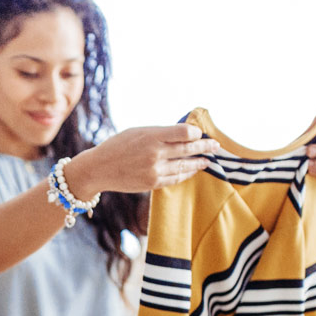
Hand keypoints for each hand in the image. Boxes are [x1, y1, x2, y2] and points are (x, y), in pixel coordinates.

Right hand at [66, 124, 219, 196]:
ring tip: (207, 160)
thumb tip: (184, 133)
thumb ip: (160, 133)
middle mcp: (155, 153)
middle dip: (205, 147)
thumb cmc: (118, 145)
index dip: (196, 133)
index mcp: (151, 136)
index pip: (185, 133)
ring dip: (198, 163)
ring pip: (185, 166)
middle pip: (189, 149)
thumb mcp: (137, 132)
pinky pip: (176, 179)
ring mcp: (155, 170)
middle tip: (216, 146)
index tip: (200, 133)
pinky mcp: (153, 183)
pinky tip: (192, 170)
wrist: (99, 168)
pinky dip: (186, 174)